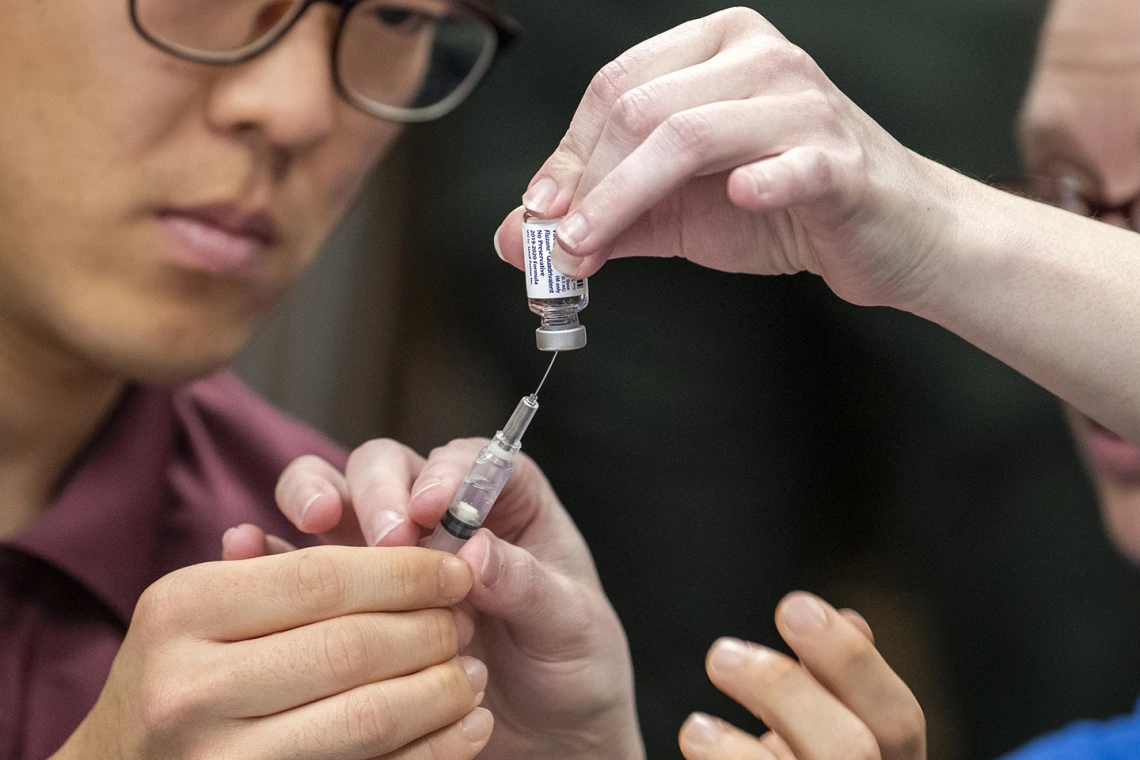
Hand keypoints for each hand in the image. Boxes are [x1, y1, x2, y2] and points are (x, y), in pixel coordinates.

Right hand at [54, 547, 491, 759]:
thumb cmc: (178, 674)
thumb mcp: (204, 608)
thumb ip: (283, 568)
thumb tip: (406, 536)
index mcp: (182, 610)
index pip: (323, 577)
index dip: (406, 571)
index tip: (456, 567)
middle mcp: (188, 688)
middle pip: (353, 647)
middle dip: (432, 630)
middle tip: (466, 621)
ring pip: (369, 717)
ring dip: (442, 692)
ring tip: (472, 673)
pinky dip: (432, 750)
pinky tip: (467, 728)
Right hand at [231, 438, 643, 759]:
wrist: (552, 736)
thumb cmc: (574, 667)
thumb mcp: (570, 625)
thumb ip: (529, 585)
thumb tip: (477, 551)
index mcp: (508, 504)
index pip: (470, 460)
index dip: (448, 471)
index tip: (438, 507)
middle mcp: (441, 517)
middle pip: (393, 467)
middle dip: (382, 489)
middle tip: (387, 536)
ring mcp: (389, 555)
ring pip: (339, 497)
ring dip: (320, 496)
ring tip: (316, 522)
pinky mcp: (351, 598)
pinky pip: (304, 564)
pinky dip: (273, 550)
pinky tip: (250, 546)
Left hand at [495, 7, 959, 309]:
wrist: (887, 233)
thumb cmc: (784, 207)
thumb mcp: (679, 207)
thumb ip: (606, 216)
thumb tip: (517, 236)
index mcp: (715, 50)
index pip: (616, 87)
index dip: (568, 153)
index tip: (541, 211)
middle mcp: (758, 60)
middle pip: (640, 109)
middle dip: (587, 184)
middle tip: (559, 244)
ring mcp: (804, 103)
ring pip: (689, 135)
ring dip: (625, 198)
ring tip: (591, 247)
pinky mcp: (841, 158)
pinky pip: (792, 163)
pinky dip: (761, 181)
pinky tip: (739, 199)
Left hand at [678, 592, 924, 759]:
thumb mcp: (834, 739)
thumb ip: (841, 689)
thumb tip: (851, 618)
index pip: (898, 720)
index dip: (850, 660)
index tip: (791, 604)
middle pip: (851, 753)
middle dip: (786, 692)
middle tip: (720, 652)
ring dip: (742, 759)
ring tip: (694, 727)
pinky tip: (695, 749)